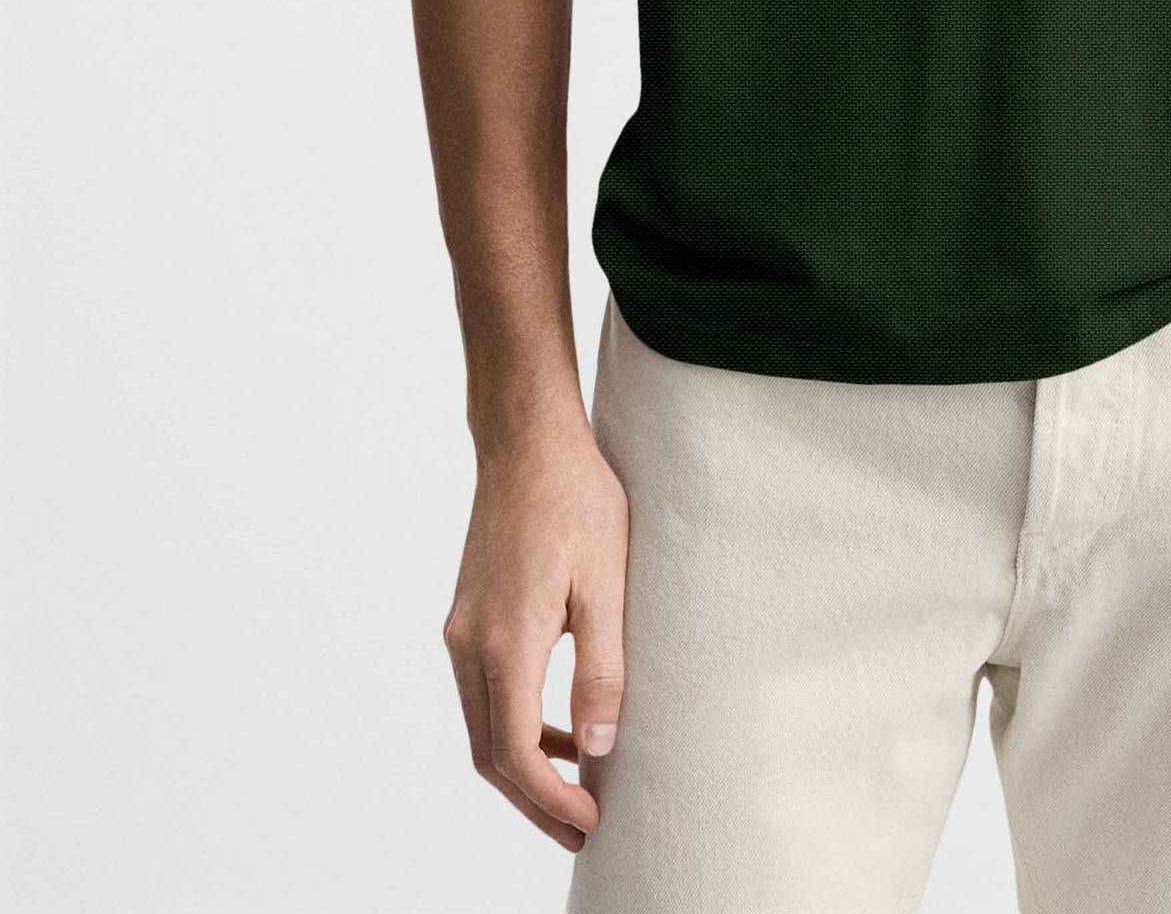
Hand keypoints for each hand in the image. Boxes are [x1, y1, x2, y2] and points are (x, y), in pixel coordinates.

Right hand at [441, 424, 629, 854]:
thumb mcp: (607, 583)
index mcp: (505, 640)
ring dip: (524, 768)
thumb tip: (598, 747)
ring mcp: (462, 629)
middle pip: (490, 753)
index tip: (591, 820)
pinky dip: (516, 726)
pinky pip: (485, 692)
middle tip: (581, 832)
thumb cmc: (576, 499)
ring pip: (483, 727)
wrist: (527, 439)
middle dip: (534, 801)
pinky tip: (560, 729)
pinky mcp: (468, 616)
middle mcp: (470, 643)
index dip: (551, 798)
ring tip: (575, 793)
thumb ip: (603, 669)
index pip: (516, 752)